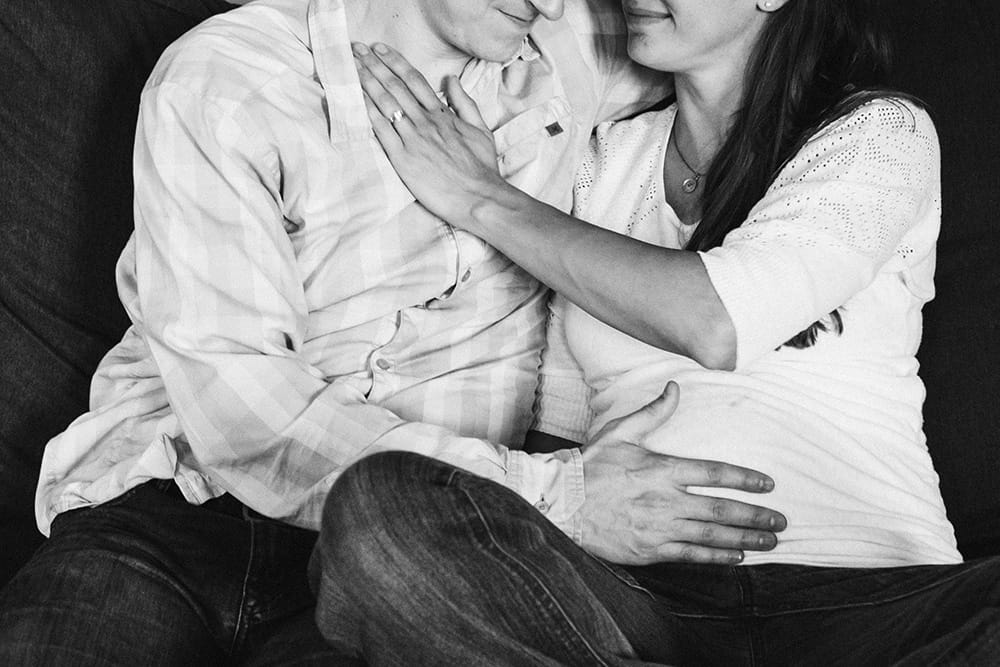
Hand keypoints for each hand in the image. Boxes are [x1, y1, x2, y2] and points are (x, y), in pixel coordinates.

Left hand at [351, 42, 508, 225]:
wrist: (479, 196)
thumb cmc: (481, 168)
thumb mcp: (480, 130)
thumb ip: (465, 103)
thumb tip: (452, 80)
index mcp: (442, 114)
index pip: (414, 80)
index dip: (395, 62)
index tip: (379, 49)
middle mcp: (426, 122)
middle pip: (395, 86)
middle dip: (374, 65)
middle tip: (357, 49)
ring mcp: (413, 139)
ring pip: (386, 103)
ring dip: (367, 82)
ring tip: (351, 66)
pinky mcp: (403, 159)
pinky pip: (381, 131)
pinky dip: (367, 112)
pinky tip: (355, 99)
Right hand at [578, 382, 786, 564]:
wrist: (561, 504)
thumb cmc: (590, 466)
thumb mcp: (620, 432)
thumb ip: (652, 413)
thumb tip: (674, 388)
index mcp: (661, 469)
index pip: (714, 473)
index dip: (745, 478)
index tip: (768, 484)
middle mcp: (666, 500)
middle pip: (721, 509)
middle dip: (755, 516)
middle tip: (780, 522)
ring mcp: (659, 528)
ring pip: (711, 535)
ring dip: (744, 539)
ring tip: (770, 543)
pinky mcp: (650, 550)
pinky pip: (691, 555)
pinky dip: (716, 557)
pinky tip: (736, 557)